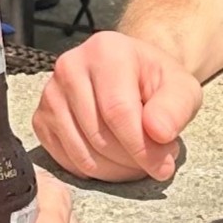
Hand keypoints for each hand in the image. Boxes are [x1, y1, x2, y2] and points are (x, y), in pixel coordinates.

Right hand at [32, 32, 204, 182]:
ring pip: (81, 153)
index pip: (118, 111)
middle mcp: (70, 67)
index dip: (142, 148)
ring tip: (137, 160)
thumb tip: (158, 132)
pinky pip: (66, 160)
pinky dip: (94, 171)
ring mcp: (50, 94)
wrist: (132, 76)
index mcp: (105, 51)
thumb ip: (175, 108)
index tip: (163, 168)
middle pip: (99, 135)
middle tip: (155, 162)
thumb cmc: (156, 82)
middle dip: (131, 161)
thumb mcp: (182, 88)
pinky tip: (114, 160)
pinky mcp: (41, 119)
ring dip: (114, 170)